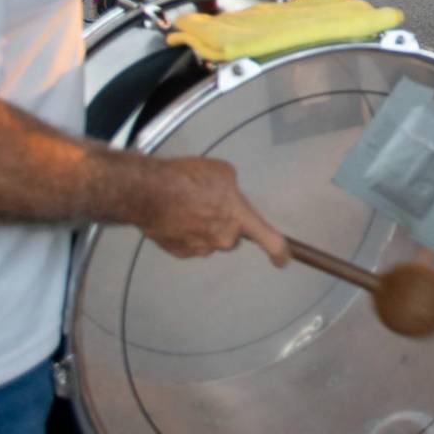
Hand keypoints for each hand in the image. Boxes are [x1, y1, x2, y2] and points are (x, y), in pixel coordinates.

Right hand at [139, 157, 289, 263]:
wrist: (150, 193)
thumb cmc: (190, 179)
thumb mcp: (223, 172)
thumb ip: (232, 190)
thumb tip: (227, 196)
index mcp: (239, 218)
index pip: (270, 240)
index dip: (280, 251)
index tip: (283, 260)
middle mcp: (224, 239)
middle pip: (231, 234)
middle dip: (224, 222)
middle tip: (208, 202)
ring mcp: (201, 249)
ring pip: (210, 238)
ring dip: (203, 226)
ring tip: (186, 205)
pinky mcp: (180, 253)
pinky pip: (190, 243)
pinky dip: (185, 232)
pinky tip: (175, 215)